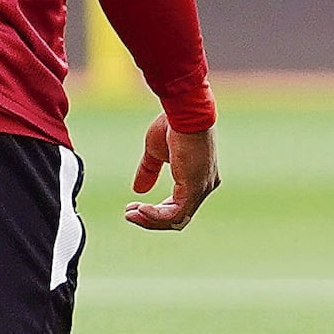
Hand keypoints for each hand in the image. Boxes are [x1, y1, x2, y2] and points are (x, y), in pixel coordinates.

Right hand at [123, 113, 218, 228]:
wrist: (184, 113)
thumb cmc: (173, 126)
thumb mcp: (156, 152)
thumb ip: (149, 171)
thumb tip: (138, 191)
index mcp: (198, 178)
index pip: (178, 206)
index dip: (155, 212)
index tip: (133, 207)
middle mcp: (205, 186)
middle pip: (178, 217)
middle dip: (150, 219)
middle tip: (129, 214)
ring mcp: (202, 188)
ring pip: (176, 219)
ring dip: (150, 219)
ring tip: (130, 214)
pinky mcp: (195, 188)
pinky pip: (175, 213)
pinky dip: (155, 215)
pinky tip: (140, 210)